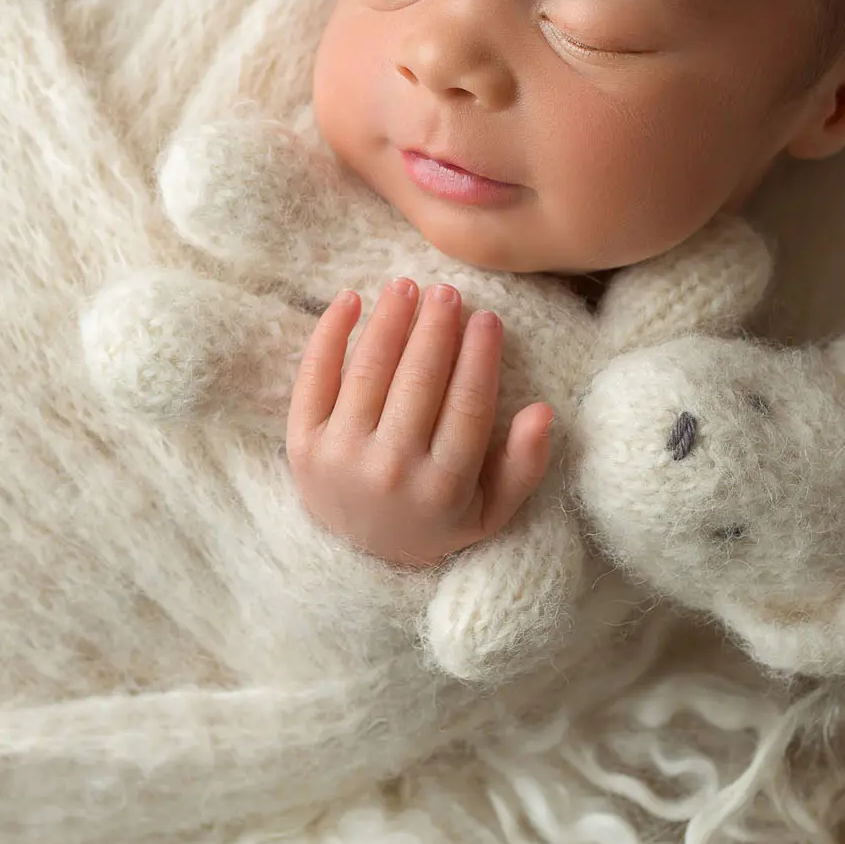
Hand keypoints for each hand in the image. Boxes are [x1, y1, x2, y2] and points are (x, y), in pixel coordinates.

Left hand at [285, 276, 555, 568]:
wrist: (358, 556)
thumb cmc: (434, 520)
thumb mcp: (490, 511)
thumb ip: (523, 466)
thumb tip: (542, 411)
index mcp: (442, 488)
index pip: (467, 406)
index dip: (479, 357)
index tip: (487, 318)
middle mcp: (390, 471)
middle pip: (418, 382)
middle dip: (435, 329)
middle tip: (447, 291)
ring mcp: (341, 457)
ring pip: (369, 372)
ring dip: (389, 322)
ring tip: (407, 287)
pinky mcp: (302, 445)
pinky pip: (314, 378)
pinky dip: (330, 334)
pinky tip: (349, 301)